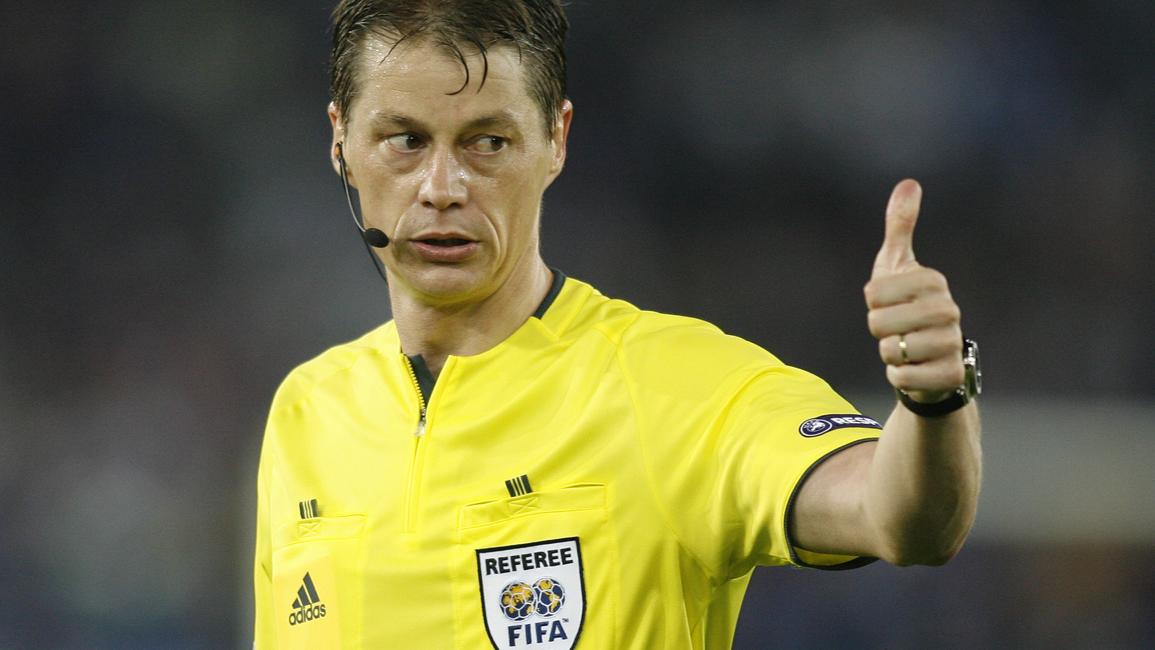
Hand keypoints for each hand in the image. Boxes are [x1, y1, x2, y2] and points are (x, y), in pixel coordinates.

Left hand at [865, 180, 963, 403]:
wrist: (927, 356)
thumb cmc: (906, 305)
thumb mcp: (897, 264)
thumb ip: (900, 226)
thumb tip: (909, 183)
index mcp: (932, 281)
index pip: (873, 293)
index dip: (873, 302)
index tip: (889, 302)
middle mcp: (948, 310)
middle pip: (878, 323)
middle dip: (879, 330)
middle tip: (896, 328)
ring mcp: (951, 343)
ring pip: (890, 352)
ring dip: (889, 354)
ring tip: (905, 348)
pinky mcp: (950, 375)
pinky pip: (902, 377)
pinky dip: (898, 377)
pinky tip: (911, 369)